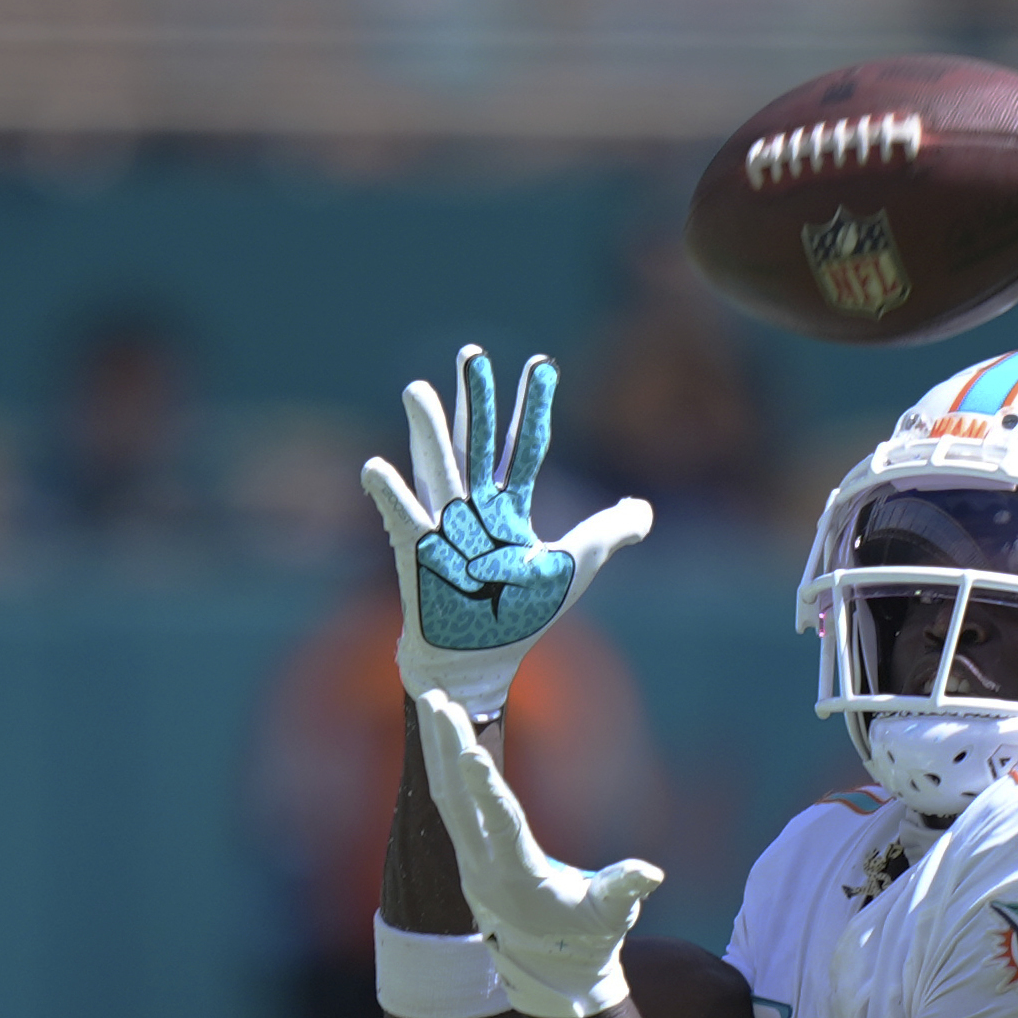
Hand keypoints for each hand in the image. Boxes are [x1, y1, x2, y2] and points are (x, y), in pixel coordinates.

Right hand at [360, 345, 652, 715]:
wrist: (481, 664)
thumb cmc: (520, 617)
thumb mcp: (574, 569)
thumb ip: (608, 533)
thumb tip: (643, 508)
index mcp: (510, 508)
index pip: (525, 447)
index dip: (534, 407)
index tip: (543, 364)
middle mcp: (474, 509)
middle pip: (476, 444)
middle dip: (476, 401)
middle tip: (472, 353)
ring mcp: (443, 530)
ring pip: (438, 471)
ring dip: (429, 432)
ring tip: (419, 389)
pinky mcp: (419, 558)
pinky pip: (403, 522)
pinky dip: (389, 496)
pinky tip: (375, 466)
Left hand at [415, 691, 663, 1017]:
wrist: (551, 970)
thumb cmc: (588, 938)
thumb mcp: (612, 918)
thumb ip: (625, 892)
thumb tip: (649, 874)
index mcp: (520, 878)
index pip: (500, 826)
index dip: (486, 790)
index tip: (469, 752)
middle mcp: (484, 866)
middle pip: (459, 801)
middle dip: (447, 748)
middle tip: (438, 699)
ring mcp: (471, 858)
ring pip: (446, 797)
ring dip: (439, 748)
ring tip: (433, 700)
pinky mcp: (469, 851)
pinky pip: (451, 803)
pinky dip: (445, 764)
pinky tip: (445, 733)